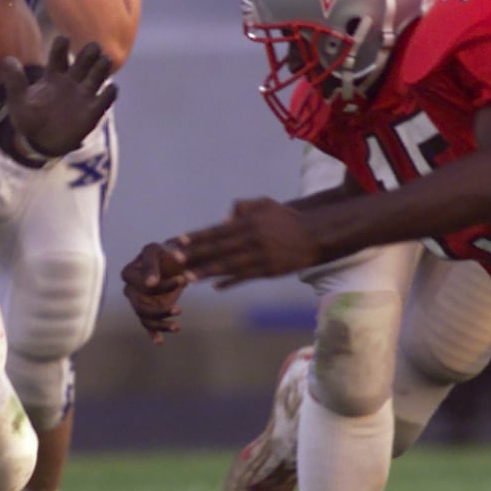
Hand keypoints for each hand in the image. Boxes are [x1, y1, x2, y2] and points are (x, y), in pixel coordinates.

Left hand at [4, 36, 116, 158]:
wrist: (39, 143)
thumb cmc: (28, 119)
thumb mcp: (18, 101)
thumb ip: (14, 81)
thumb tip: (7, 59)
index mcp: (53, 75)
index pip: (59, 55)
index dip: (61, 46)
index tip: (63, 40)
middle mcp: (71, 81)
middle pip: (83, 61)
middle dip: (89, 53)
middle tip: (93, 48)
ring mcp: (83, 95)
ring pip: (97, 75)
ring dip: (103, 67)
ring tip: (105, 61)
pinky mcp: (92, 111)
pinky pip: (105, 99)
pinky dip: (109, 93)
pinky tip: (110, 88)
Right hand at [121, 241, 188, 341]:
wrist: (171, 264)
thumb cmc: (165, 252)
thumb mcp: (163, 249)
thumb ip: (170, 252)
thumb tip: (180, 259)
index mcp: (129, 272)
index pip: (144, 283)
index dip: (162, 284)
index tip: (182, 280)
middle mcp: (130, 289)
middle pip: (140, 306)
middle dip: (160, 310)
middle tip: (180, 309)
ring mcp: (138, 302)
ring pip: (145, 318)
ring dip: (160, 324)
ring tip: (177, 327)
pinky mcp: (147, 311)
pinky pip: (147, 325)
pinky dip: (153, 333)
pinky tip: (159, 341)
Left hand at [170, 198, 319, 287]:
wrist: (315, 235)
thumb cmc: (286, 218)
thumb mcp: (266, 204)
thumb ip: (243, 207)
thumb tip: (223, 219)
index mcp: (248, 223)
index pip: (217, 230)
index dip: (197, 236)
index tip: (179, 240)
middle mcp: (251, 240)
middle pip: (217, 250)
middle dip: (195, 256)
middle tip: (175, 262)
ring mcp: (260, 257)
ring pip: (228, 267)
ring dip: (206, 273)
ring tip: (188, 278)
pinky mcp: (268, 271)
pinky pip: (245, 278)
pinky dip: (229, 282)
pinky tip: (215, 287)